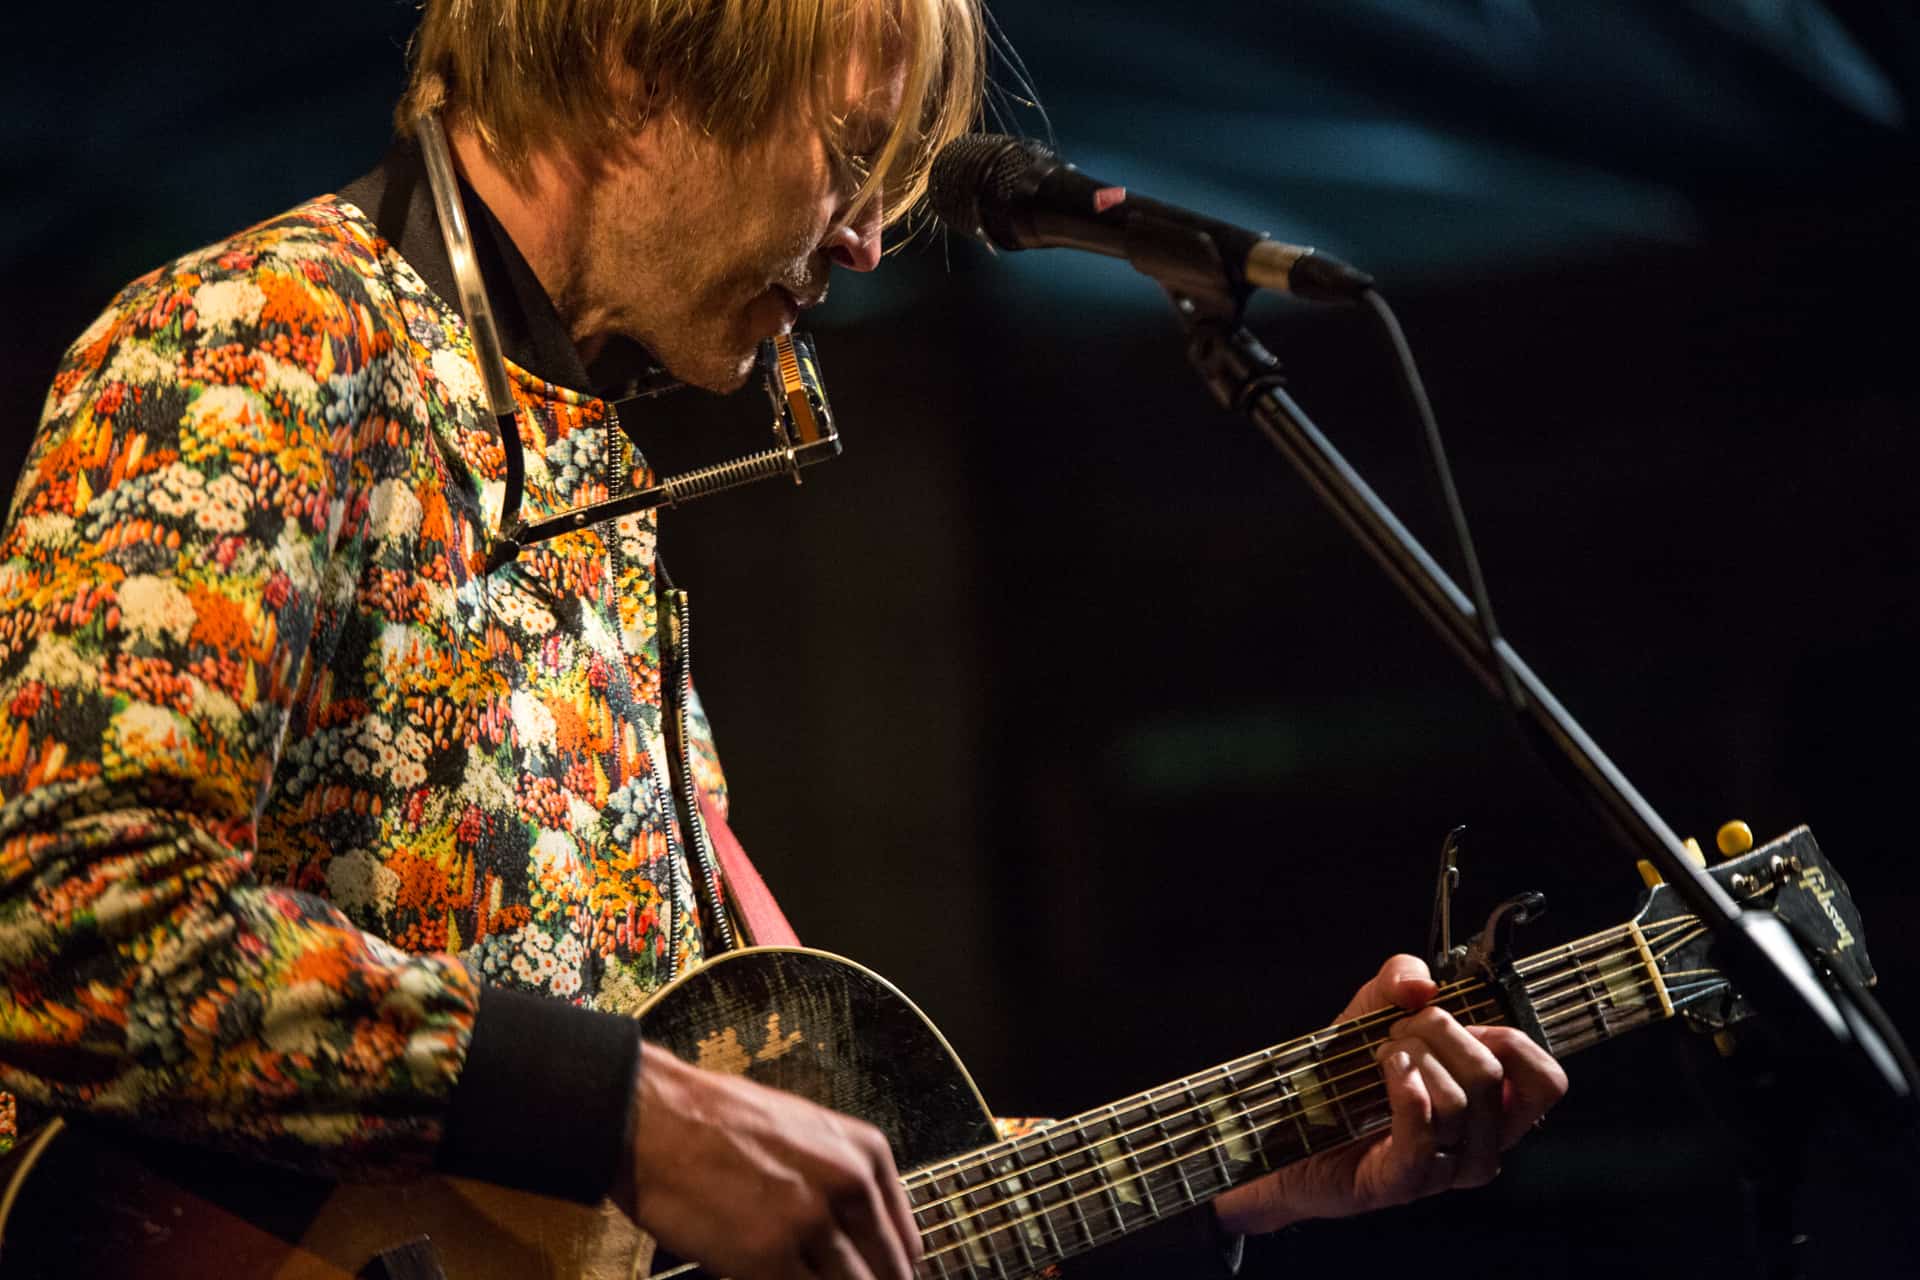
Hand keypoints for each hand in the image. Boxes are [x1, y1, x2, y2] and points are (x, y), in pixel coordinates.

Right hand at [612, 1041, 920, 1279]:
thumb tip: (865, 1240)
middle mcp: (851, 1186)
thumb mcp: (808, 1132)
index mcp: (867, 1153)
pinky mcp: (770, 1259)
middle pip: (888, 1274)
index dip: (893, 1274)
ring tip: (804, 1277)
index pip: (907, 1243)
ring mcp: (813, 1225)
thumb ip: (845, 1182)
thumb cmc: (723, 1122)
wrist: (657, 1120)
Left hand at [1213, 953, 1566, 1233]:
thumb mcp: (1373, 1010)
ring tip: (1379, 1057)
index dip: (1508, 1039)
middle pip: (1492, 1076)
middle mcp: (1478, 1141)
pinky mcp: (1401, 1183)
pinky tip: (1389, 1072)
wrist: (1290, 1125)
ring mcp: (1443, 1169)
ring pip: (1457, 1103)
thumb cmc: (1345, 1075)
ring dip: (1410, 1059)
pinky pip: (1423, 1138)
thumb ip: (1401, 978)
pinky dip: (1407, 1094)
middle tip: (1398, 1032)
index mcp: (1490, 1104)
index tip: (1460, 1022)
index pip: (1546, 1080)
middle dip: (1439, 1032)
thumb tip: (1422, 984)